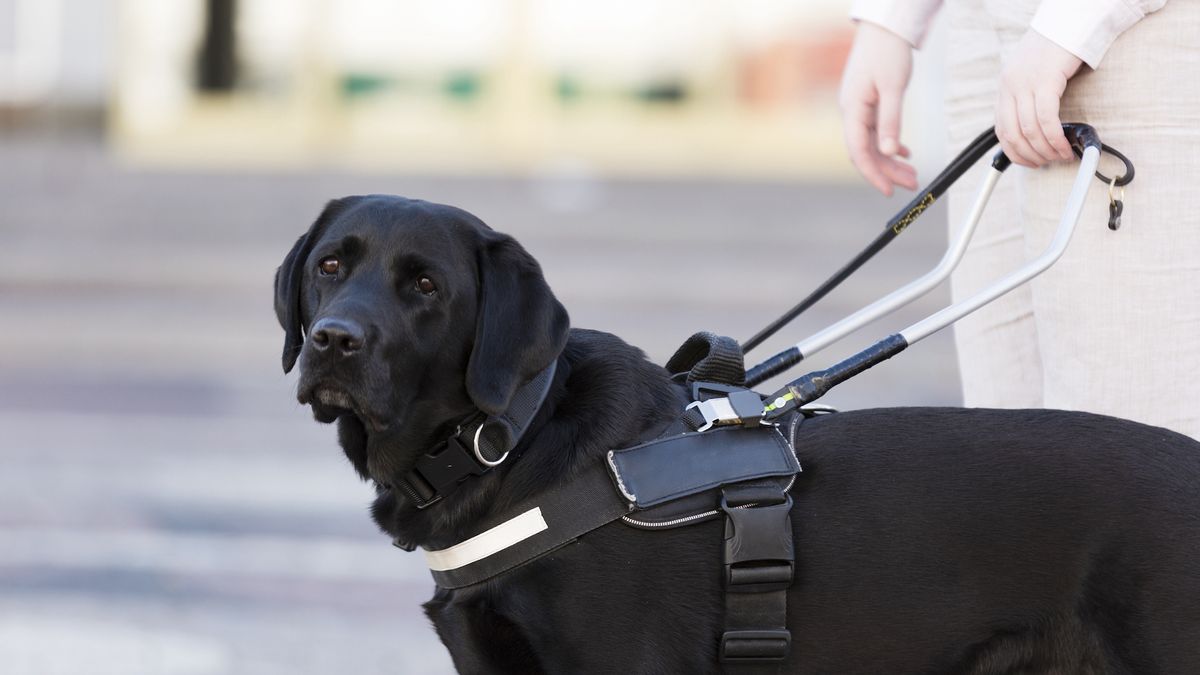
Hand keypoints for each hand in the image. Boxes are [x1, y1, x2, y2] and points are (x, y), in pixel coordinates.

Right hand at [838, 21, 918, 196]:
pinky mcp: (867, 103)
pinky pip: (875, 131)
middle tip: (910, 184)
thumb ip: (891, 121)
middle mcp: (851, 112)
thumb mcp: (892, 88)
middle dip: (887, 170)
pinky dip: (890, 144)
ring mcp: (858, 108)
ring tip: (912, 173)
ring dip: (891, 160)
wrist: (884, 27)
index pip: (858, 151)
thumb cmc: (886, 52)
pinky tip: (905, 152)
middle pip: (866, 151)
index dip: (873, 173)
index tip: (887, 190)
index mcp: (852, 109)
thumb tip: (891, 151)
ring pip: (873, 143)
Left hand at [995, 30, 1083, 167]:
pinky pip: (1046, 119)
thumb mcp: (1031, 76)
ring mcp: (1025, 83)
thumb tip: (1035, 131)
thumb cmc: (1054, 51)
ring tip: (1060, 156)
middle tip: (1048, 162)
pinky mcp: (1044, 80)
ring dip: (1045, 150)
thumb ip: (1027, 100)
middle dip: (1031, 155)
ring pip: (1029, 130)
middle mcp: (1010, 87)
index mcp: (1005, 88)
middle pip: (1013, 134)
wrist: (1067, 22)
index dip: (1015, 152)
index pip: (1002, 130)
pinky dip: (1054, 138)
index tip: (1029, 163)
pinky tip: (1064, 146)